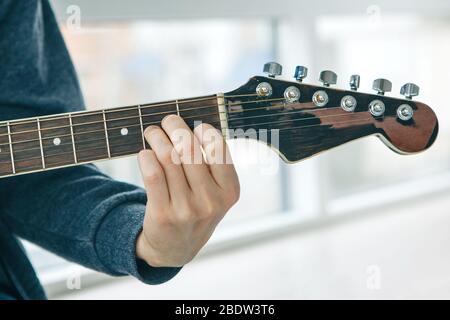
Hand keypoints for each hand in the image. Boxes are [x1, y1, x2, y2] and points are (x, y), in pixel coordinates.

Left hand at [136, 115, 239, 266]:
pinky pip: (152, 174)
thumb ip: (212, 164)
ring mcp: (187, 209)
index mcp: (230, 191)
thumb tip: (191, 124)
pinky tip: (145, 153)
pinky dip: (146, 157)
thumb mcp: (216, 192)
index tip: (194, 125)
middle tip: (167, 120)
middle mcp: (211, 201)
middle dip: (175, 126)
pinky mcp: (163, 214)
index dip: (203, 130)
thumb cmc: (197, 208)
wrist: (177, 247)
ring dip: (157, 137)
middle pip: (189, 149)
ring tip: (152, 132)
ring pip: (168, 158)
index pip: (218, 148)